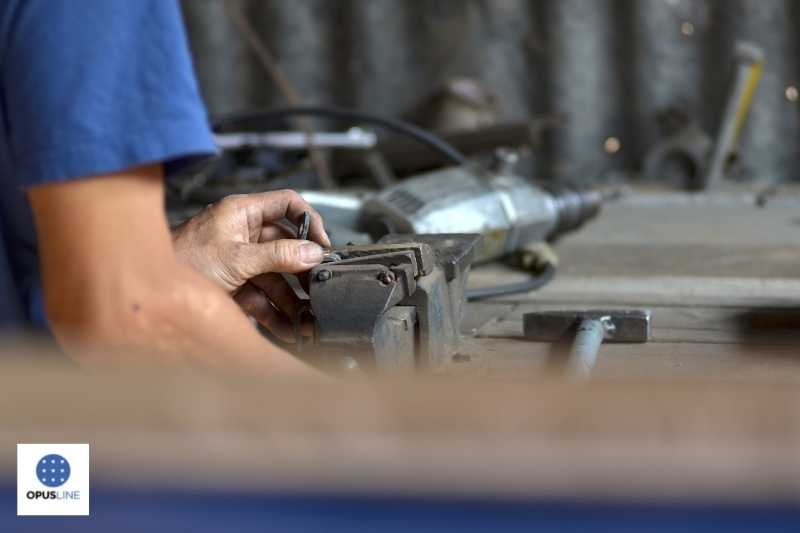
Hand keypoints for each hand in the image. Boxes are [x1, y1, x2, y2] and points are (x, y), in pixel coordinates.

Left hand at [172, 190, 329, 339]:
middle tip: (320, 288)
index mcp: (243, 212)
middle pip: (286, 247)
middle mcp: (243, 233)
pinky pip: (261, 297)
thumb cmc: (180, 261)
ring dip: (292, 300)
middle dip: (303, 271)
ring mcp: (239, 260)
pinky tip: (287, 329)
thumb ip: (277, 257)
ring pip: (276, 277)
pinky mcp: (233, 284)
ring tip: (307, 320)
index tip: (323, 244)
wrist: (147, 290)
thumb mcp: (236, 258)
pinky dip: (274, 314)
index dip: (310, 221)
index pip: (287, 204)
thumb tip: (313, 253)